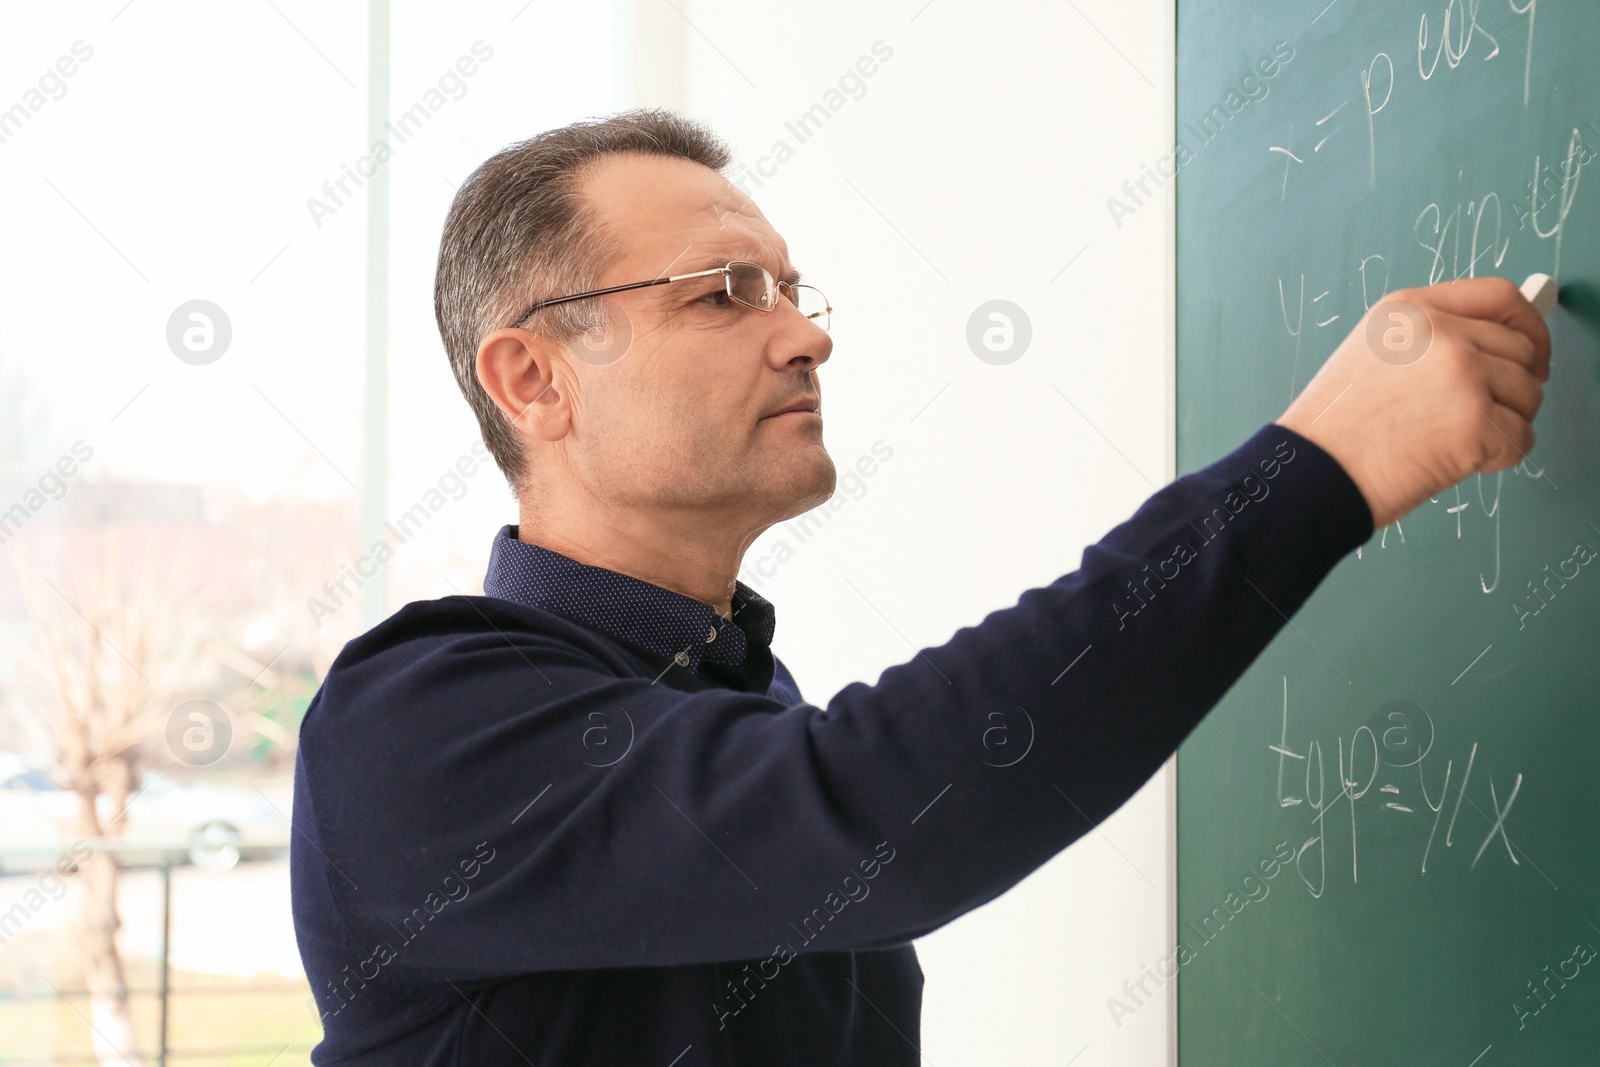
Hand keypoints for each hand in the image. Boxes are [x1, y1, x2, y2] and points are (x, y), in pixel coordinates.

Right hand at [1276, 276, 1550, 530]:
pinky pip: (1521, 439)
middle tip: (1478, 414)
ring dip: (1504, 423)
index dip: (1527, 324)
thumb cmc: (1336, 428)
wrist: (1311, 474)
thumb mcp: (1374, 353)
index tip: (1531, 351)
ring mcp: (1461, 376)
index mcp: (1410, 310)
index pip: (1499, 295)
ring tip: (1452, 439)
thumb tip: (1504, 348)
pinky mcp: (1475, 423)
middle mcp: (1439, 334)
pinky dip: (1496, 457)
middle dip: (1510, 387)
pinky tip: (1452, 460)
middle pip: (1520, 349)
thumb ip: (1434, 337)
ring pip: (1528, 395)